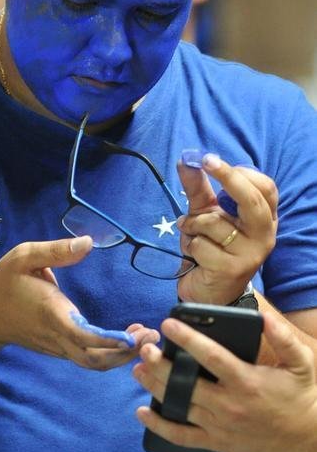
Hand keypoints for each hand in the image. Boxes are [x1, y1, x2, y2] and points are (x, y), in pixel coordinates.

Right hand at [0, 235, 158, 370]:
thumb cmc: (6, 281)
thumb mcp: (24, 256)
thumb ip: (56, 250)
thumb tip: (87, 242)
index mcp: (51, 313)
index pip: (83, 336)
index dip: (109, 340)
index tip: (133, 336)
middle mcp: (56, 336)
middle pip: (94, 359)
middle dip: (125, 354)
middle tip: (151, 337)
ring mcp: (58, 346)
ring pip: (93, 363)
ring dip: (121, 355)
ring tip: (144, 336)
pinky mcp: (60, 348)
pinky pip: (88, 358)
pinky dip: (110, 353)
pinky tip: (127, 338)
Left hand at [134, 312, 316, 451]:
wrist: (309, 440)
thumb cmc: (301, 396)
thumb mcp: (301, 363)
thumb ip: (282, 337)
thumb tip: (263, 315)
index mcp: (247, 381)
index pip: (211, 356)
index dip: (187, 338)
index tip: (168, 323)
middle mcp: (230, 405)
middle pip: (187, 382)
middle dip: (161, 365)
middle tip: (145, 349)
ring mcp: (221, 427)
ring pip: (180, 406)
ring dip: (156, 387)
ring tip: (137, 370)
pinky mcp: (217, 443)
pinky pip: (182, 437)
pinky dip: (159, 426)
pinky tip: (142, 411)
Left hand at [177, 154, 277, 303]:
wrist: (207, 291)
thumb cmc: (210, 248)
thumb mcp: (204, 214)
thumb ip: (197, 188)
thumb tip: (185, 160)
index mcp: (263, 217)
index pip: (265, 188)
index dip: (240, 172)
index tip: (210, 160)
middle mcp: (264, 234)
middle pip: (253, 200)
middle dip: (228, 178)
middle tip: (205, 162)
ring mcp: (251, 254)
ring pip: (216, 222)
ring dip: (193, 224)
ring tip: (191, 233)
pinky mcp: (233, 270)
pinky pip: (202, 245)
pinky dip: (191, 245)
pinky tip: (195, 255)